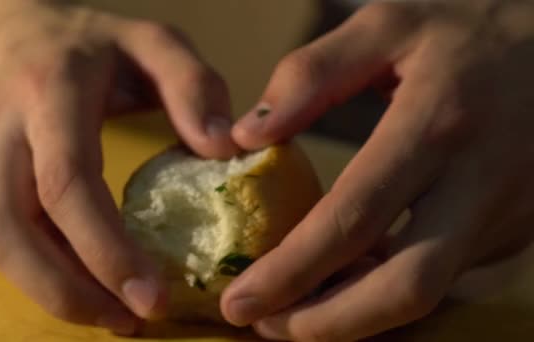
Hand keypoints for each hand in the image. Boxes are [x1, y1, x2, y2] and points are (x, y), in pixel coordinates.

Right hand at [0, 0, 237, 333]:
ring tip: (115, 317)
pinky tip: (91, 287)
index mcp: (51, 91)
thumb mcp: (153, 42)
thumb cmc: (95, 42)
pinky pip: (5, 237)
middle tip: (133, 322)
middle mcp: (4, 129)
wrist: (12, 32)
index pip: (66, 181)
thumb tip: (225, 148)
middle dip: (69, 291)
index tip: (153, 296)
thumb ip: (193, 85)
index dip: (104, 247)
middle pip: (11, 228)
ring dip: (52, 292)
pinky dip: (45, 272)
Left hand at [223, 0, 533, 339]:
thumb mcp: (387, 25)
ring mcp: (506, 216)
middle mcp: (478, 184)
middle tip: (264, 327)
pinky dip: (388, 290)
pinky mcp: (515, 231)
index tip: (240, 301)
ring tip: (294, 307)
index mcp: (436, 126)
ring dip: (354, 314)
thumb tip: (248, 137)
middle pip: (403, 289)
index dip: (291, 272)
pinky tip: (348, 277)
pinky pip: (445, 279)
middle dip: (325, 324)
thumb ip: (312, 74)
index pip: (352, 219)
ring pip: (426, 293)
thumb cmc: (470, 31)